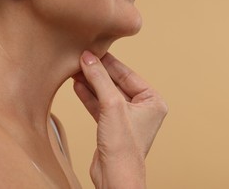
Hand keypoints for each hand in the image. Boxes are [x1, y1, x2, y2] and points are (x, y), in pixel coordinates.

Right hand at [72, 51, 167, 188]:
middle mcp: (143, 108)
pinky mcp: (113, 126)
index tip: (93, 51)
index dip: (109, 63)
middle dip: (98, 73)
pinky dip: (89, 96)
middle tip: (81, 59)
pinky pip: (100, 106)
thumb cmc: (123, 147)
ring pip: (106, 94)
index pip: (128, 75)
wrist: (115, 177)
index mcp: (153, 101)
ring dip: (91, 83)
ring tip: (75, 70)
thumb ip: (100, 79)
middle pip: (116, 83)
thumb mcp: (111, 105)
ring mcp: (127, 118)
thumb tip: (88, 58)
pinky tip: (77, 85)